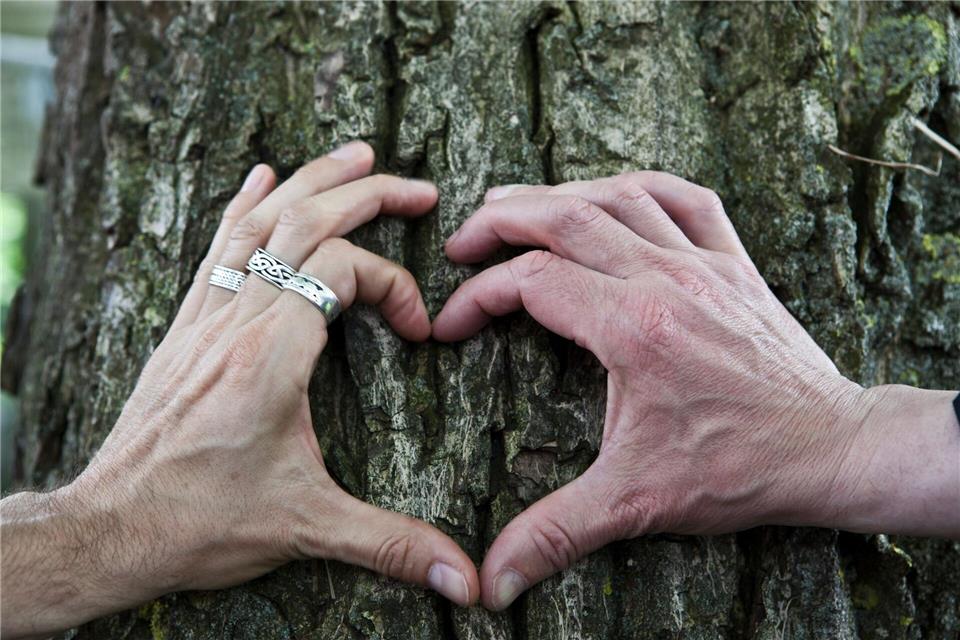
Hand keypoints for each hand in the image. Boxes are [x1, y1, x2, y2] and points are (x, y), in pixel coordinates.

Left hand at [2, 142, 476, 638]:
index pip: (342, 271)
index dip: (394, 286)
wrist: (110, 528)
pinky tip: (260, 177)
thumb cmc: (199, 522)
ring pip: (259, 221)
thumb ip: (391, 545)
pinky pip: (217, 246)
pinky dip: (243, 204)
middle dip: (368, 193)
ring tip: (356, 154)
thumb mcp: (307, 529)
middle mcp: (236, 322)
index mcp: (271, 356)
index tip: (419, 332)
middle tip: (418, 187)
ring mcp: (206, 319)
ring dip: (312, 180)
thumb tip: (465, 581)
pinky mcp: (187, 328)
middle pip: (303, 223)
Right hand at [433, 171, 959, 609]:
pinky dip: (638, 185)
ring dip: (557, 194)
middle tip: (461, 241)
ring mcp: (703, 263)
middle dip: (500, 220)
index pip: (532, 282)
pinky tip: (610, 194)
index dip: (478, 296)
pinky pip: (684, 197)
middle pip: (564, 216)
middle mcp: (665, 279)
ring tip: (513, 205)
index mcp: (633, 328)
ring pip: (617, 196)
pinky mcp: (732, 263)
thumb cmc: (738, 470)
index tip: (451, 324)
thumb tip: (491, 583)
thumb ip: (556, 533)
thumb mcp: (635, 501)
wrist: (830, 449)